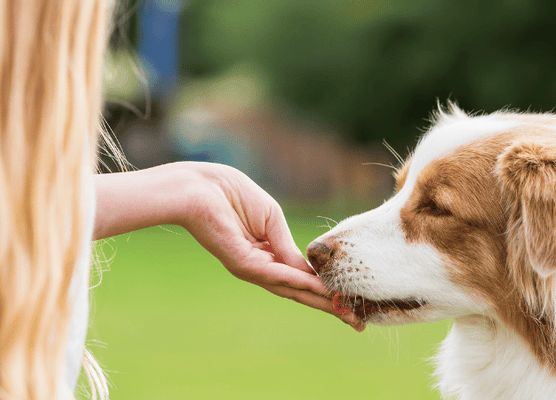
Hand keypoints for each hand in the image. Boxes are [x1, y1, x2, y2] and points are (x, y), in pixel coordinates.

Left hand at [95, 162, 364, 331]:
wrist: (198, 188)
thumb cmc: (230, 194)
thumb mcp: (271, 220)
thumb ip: (288, 246)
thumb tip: (310, 270)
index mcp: (266, 255)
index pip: (300, 278)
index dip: (326, 290)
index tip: (351, 303)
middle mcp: (260, 267)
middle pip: (299, 292)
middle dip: (329, 306)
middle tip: (357, 324)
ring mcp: (251, 268)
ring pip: (291, 290)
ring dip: (321, 301)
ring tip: (346, 312)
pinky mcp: (242, 263)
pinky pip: (277, 275)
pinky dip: (300, 283)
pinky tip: (320, 289)